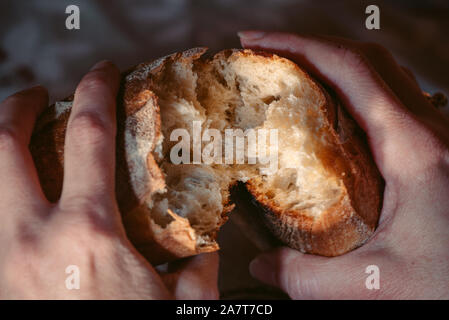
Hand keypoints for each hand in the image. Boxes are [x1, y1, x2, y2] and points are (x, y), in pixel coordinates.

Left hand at [0, 61, 218, 299]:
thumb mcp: (185, 300)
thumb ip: (197, 260)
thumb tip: (208, 234)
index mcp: (89, 234)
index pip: (89, 137)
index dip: (95, 94)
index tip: (100, 74)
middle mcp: (31, 240)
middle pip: (2, 146)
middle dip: (14, 107)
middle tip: (34, 96)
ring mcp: (0, 263)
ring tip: (17, 142)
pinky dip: (1, 199)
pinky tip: (21, 203)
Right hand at [239, 31, 448, 298]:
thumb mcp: (379, 287)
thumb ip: (309, 279)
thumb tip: (262, 264)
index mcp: (415, 148)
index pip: (349, 70)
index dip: (297, 45)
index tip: (255, 42)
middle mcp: (431, 130)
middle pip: (365, 61)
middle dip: (310, 47)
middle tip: (265, 55)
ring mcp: (438, 138)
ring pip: (383, 77)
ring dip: (334, 65)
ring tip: (292, 77)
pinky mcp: (438, 154)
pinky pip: (393, 103)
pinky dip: (355, 93)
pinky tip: (332, 117)